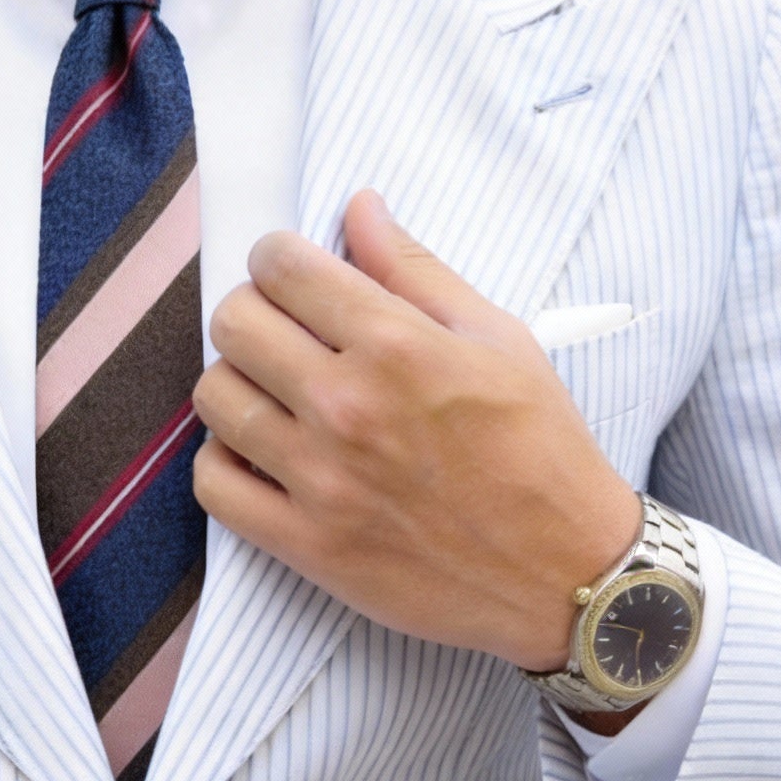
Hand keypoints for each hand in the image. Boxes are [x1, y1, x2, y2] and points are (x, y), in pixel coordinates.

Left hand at [192, 190, 641, 671]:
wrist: (566, 572)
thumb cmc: (541, 450)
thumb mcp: (499, 339)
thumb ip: (416, 270)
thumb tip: (358, 208)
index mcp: (397, 345)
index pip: (282, 267)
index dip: (278, 258)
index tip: (294, 274)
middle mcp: (348, 406)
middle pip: (233, 324)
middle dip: (251, 313)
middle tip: (283, 332)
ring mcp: (320, 480)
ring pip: (215, 398)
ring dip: (236, 383)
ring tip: (275, 394)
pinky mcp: (306, 544)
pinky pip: (214, 485)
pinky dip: (225, 462)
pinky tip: (262, 453)